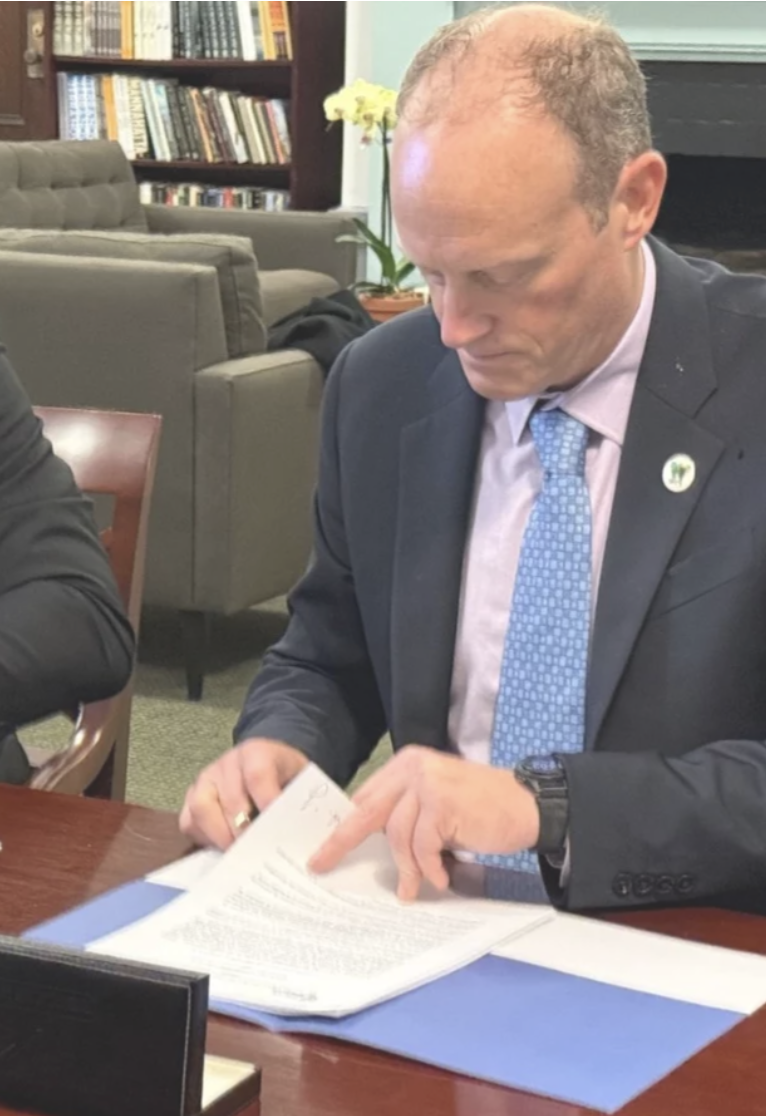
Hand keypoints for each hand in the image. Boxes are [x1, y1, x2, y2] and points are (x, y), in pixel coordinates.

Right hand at [179, 738, 308, 849]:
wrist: (268, 762)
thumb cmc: (285, 776)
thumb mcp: (302, 778)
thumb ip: (300, 800)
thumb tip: (303, 833)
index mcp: (257, 752)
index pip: (257, 775)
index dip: (266, 803)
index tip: (276, 828)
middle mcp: (227, 763)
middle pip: (229, 798)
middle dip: (244, 831)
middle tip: (259, 852)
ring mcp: (205, 779)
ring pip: (201, 809)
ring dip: (221, 837)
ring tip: (239, 854)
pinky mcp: (192, 797)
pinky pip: (188, 821)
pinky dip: (204, 839)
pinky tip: (223, 848)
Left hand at [309, 746, 539, 899]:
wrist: (527, 804)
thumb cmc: (481, 808)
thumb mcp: (435, 801)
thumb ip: (404, 812)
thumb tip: (366, 840)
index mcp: (407, 764)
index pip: (366, 796)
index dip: (344, 824)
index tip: (324, 847)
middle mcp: (414, 767)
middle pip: (367, 810)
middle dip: (341, 841)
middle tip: (322, 864)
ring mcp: (428, 783)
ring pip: (396, 834)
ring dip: (407, 867)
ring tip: (416, 886)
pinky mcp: (443, 803)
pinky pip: (422, 845)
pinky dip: (430, 867)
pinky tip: (442, 875)